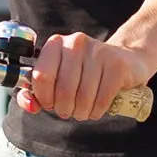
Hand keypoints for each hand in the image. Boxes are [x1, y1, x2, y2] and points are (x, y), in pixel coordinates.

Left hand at [19, 33, 150, 121]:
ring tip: (83, 110)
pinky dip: (97, 111)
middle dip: (64, 109)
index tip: (50, 103)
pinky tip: (97, 108)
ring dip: (81, 112)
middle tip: (69, 110)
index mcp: (56, 44)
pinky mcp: (117, 66)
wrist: (125, 60)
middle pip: (63, 90)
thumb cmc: (84, 73)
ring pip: (82, 98)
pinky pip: (101, 100)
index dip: (44, 97)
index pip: (41, 76)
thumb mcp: (57, 78)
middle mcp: (76, 43)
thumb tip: (30, 105)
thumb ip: (35, 93)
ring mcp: (99, 52)